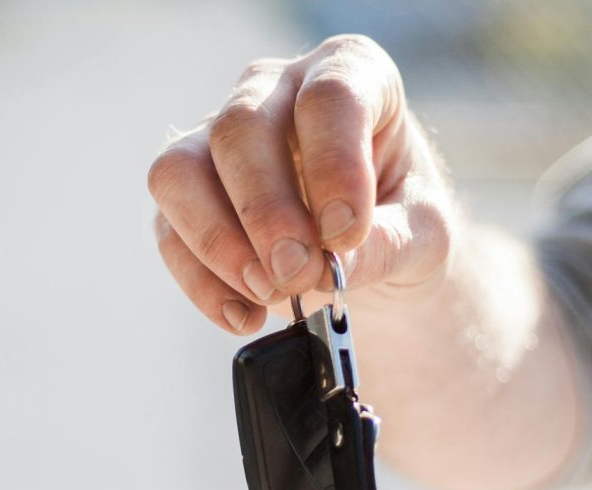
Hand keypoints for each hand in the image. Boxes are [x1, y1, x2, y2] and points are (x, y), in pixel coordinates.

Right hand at [148, 34, 454, 333]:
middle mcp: (274, 90)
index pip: (328, 98)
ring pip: (180, 170)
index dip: (334, 166)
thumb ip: (387, 244)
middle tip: (298, 274)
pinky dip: (202, 281)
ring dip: (218, 242)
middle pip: (240, 129)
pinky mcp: (187, 192)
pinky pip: (168, 229)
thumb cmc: (402, 219)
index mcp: (349, 73)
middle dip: (266, 212)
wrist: (370, 249)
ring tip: (267, 293)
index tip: (347, 234)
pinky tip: (245, 314)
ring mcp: (218, 136)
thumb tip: (328, 265)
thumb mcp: (423, 235)